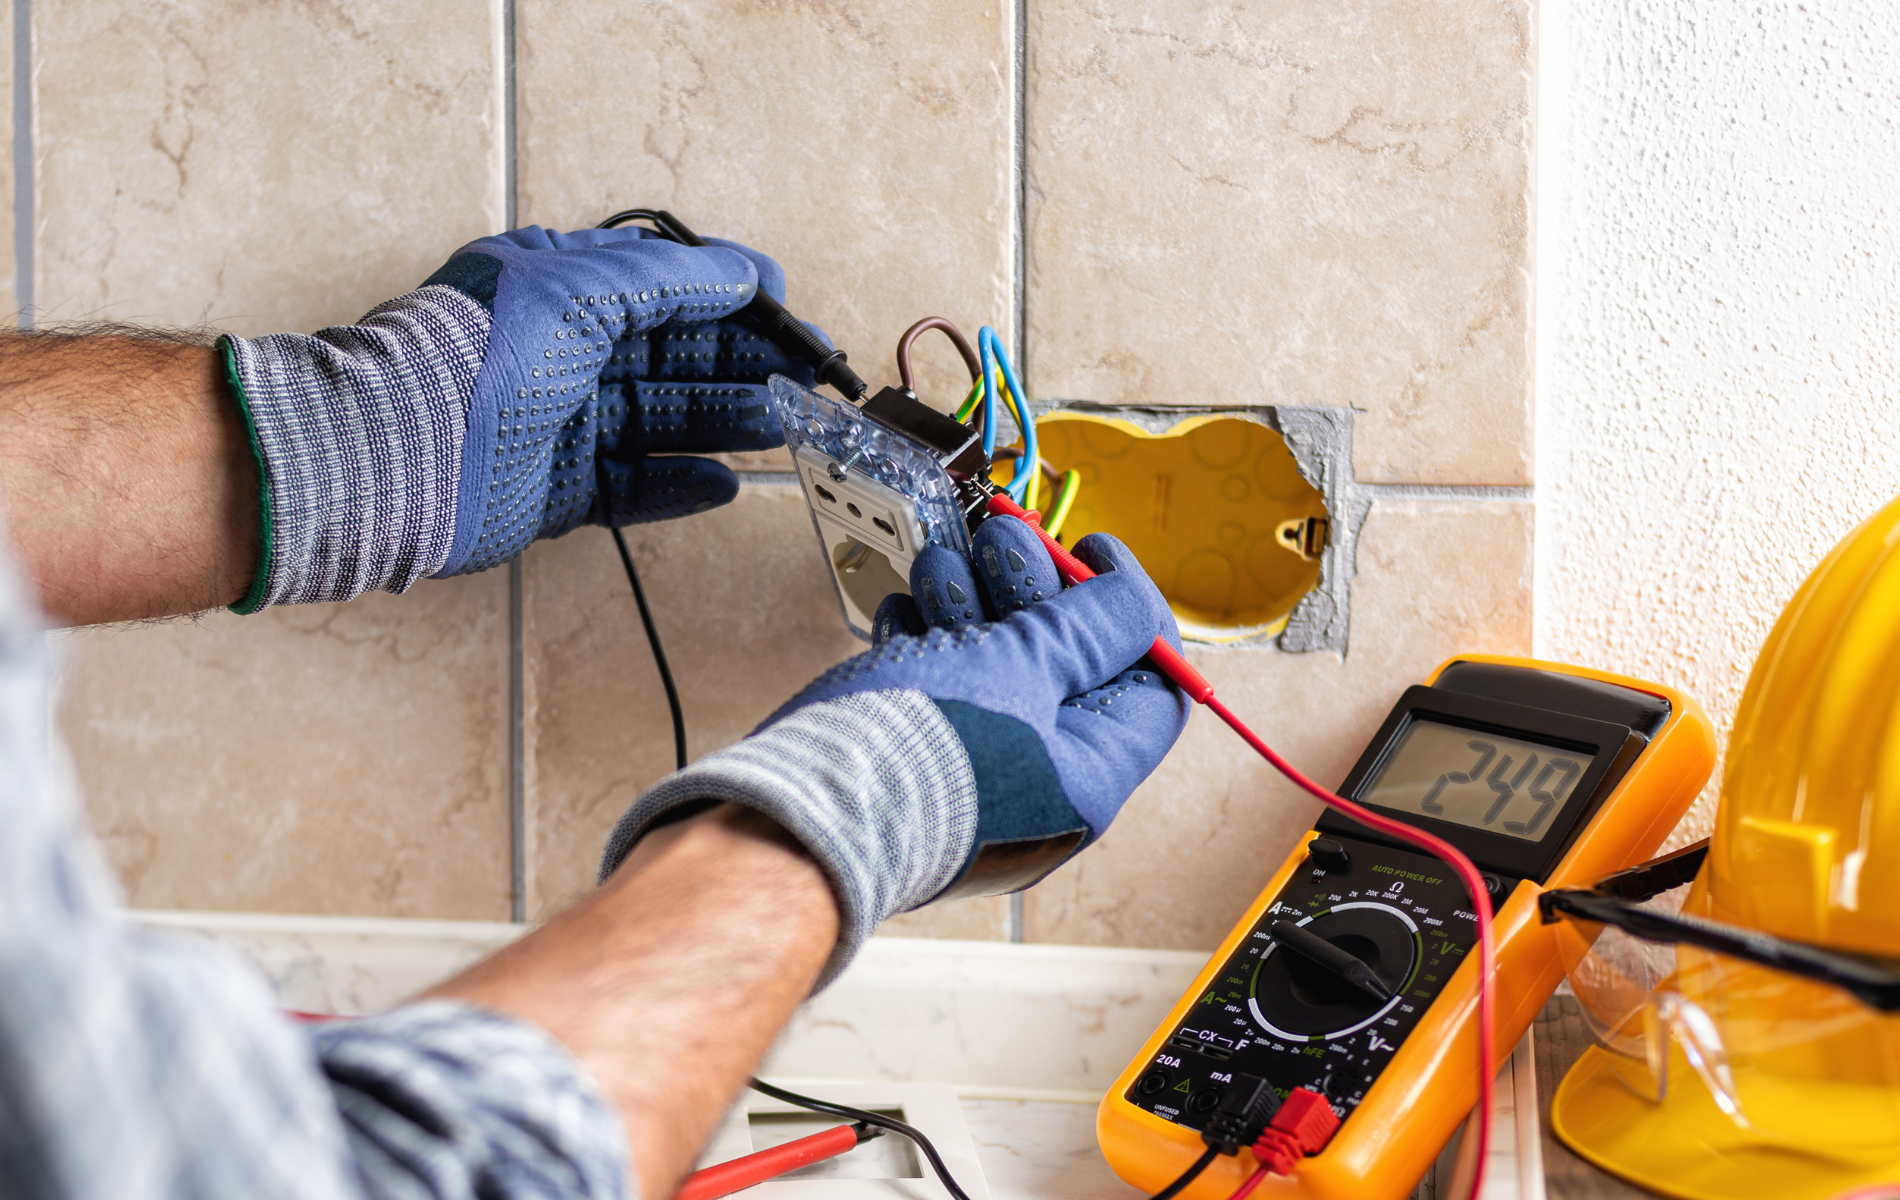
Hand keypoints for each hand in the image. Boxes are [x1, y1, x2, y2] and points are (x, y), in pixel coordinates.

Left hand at [218, 224, 823, 608]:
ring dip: (723, 420)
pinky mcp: (556, 491)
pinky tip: (725, 482)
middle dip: (741, 363)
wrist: (396, 452)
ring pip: (660, 420)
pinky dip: (678, 485)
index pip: (661, 284)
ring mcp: (560, 424)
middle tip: (805, 377)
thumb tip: (743, 272)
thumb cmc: (476, 354)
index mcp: (560, 287)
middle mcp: (562, 352)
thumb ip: (668, 277)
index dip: (726, 294)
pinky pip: (633, 486)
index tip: (785, 307)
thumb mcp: (580, 287)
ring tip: (782, 426)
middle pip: (670, 356)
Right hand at [600, 515, 1189, 982]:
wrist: (799, 813)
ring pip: (993, 667)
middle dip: (1033, 589)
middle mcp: (1038, 785)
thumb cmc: (920, 754)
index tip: (1091, 553)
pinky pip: (938, 688)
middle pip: (1064, 666)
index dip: (1130, 612)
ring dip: (972, 601)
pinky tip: (906, 614)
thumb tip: (1133, 604)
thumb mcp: (1024, 668)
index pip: (1151, 689)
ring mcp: (972, 774)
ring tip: (943, 567)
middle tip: (1004, 540)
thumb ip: (1086, 630)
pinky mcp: (914, 760)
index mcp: (1088, 778)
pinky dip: (926, 639)